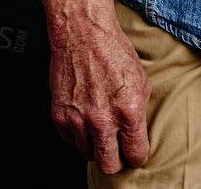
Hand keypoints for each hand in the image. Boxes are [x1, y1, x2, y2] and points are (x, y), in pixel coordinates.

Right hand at [48, 0, 151, 174]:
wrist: (84, 35)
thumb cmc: (114, 53)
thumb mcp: (141, 82)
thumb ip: (139, 114)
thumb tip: (137, 135)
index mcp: (129, 111)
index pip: (135, 155)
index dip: (136, 157)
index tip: (134, 153)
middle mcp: (103, 120)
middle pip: (109, 166)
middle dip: (115, 161)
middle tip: (117, 150)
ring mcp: (78, 120)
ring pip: (88, 155)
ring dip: (95, 146)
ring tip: (100, 128)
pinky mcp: (60, 116)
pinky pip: (70, 141)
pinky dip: (78, 135)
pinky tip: (85, 118)